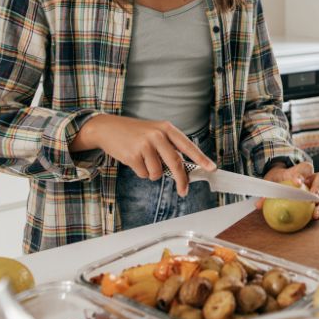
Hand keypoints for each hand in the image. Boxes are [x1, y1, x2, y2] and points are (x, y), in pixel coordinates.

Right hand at [76, 115, 215, 196]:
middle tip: (183, 190)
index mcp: (166, 128)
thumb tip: (183, 169)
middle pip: (176, 163)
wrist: (107, 128)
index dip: (201, 158)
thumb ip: (169, 147)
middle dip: (181, 180)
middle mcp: (157, 135)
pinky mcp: (133, 156)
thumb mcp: (155, 132)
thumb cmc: (135, 133)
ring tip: (143, 160)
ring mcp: (145, 145)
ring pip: (158, 172)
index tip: (211, 168)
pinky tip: (134, 159)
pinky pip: (144, 174)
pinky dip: (141, 172)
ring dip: (153, 173)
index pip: (188, 145)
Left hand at [256, 161, 318, 219]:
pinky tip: (313, 219)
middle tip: (313, 196)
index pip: (304, 168)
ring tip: (316, 214)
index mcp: (300, 171)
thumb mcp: (270, 183)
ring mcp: (317, 191)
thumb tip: (259, 204)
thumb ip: (266, 192)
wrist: (283, 180)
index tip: (297, 182)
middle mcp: (312, 179)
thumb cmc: (277, 180)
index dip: (302, 174)